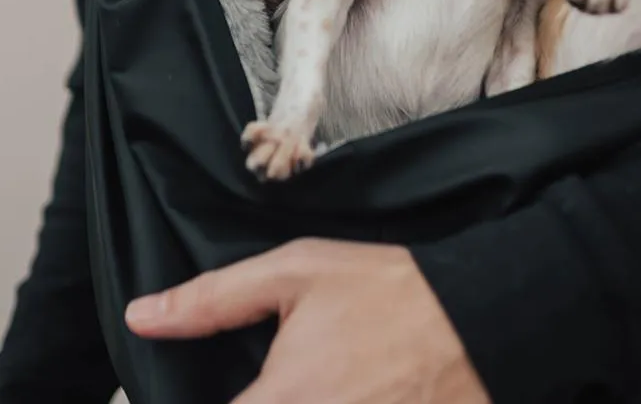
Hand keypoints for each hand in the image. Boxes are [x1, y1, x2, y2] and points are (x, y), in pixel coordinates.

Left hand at [125, 238, 490, 403]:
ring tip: (323, 376)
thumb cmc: (387, 292)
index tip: (241, 383)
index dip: (208, 400)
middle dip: (258, 395)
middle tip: (288, 373)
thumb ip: (215, 298)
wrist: (474, 319)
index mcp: (275, 402)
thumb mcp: (299, 271)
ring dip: (295, 402)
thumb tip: (143, 315)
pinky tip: (345, 388)